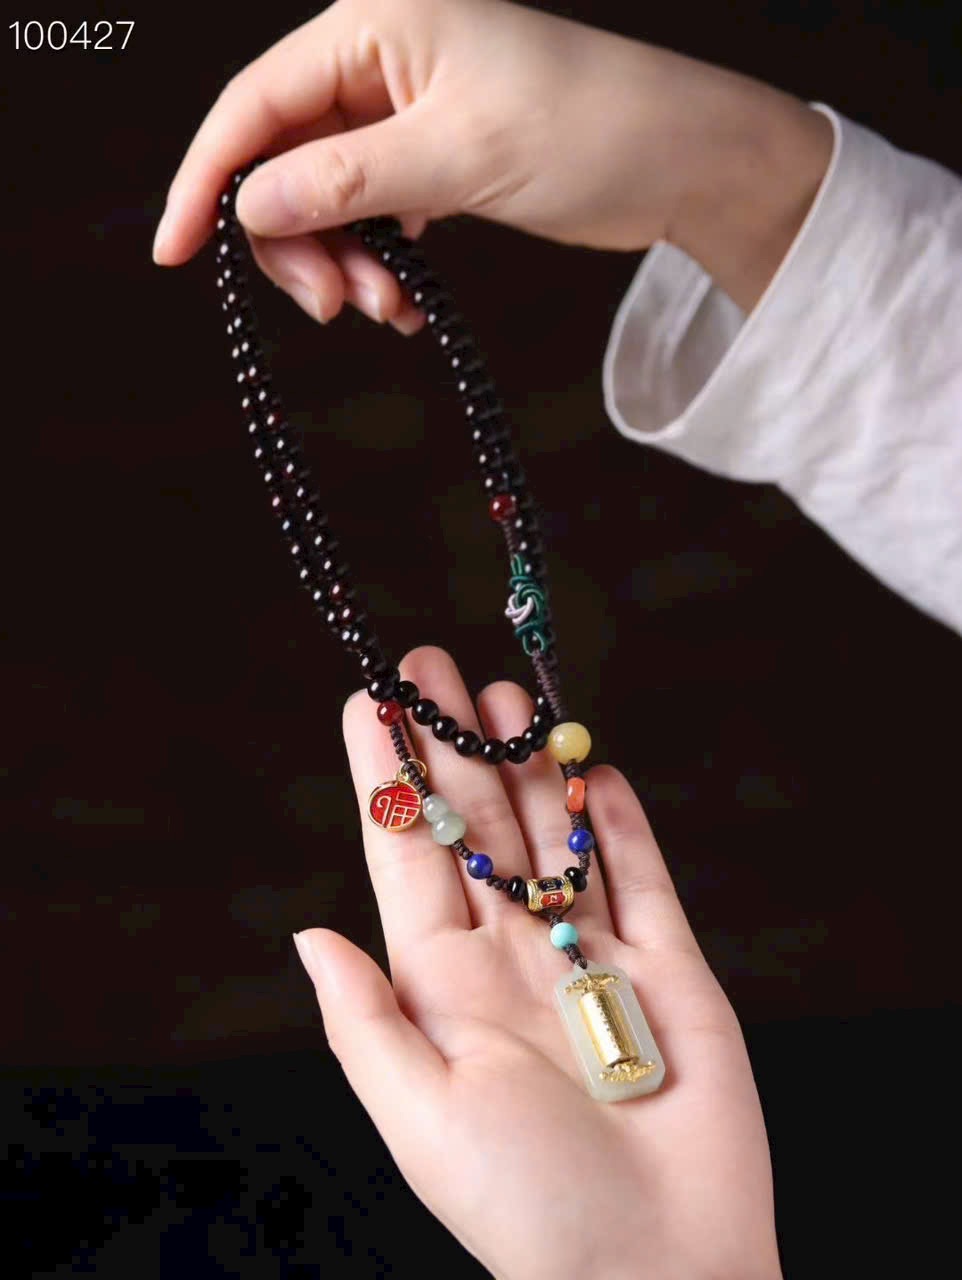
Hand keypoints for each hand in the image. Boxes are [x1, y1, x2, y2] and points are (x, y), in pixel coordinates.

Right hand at [153, 0, 831, 318]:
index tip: (175, 252)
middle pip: (283, 157)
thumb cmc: (589, 131)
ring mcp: (404, 105)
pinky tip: (407, 300)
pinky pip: (370, 211)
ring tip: (390, 311)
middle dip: (297, 243)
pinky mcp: (430, 151)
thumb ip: (348, 180)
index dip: (208, 178)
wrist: (681, 158)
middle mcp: (379, 53)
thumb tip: (251, 205)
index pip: (256, 102)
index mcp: (374, 19)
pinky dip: (376, 261)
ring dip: (342, 263)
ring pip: (325, 195)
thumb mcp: (460, 156)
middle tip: (338, 310)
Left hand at [293, 645, 781, 1279]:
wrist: (658, 1264)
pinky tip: (591, 767)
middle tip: (435, 664)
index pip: (406, 854)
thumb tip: (307, 934)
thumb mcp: (421, 1116)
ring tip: (503, 694)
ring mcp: (590, 955)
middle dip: (453, 743)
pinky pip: (639, 874)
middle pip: (478, 825)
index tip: (369, 702)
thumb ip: (366, 1019)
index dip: (387, 776)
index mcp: (443, 985)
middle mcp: (511, 956)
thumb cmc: (529, 1206)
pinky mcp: (665, 967)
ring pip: (553, 834)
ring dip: (528, 763)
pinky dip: (615, 819)